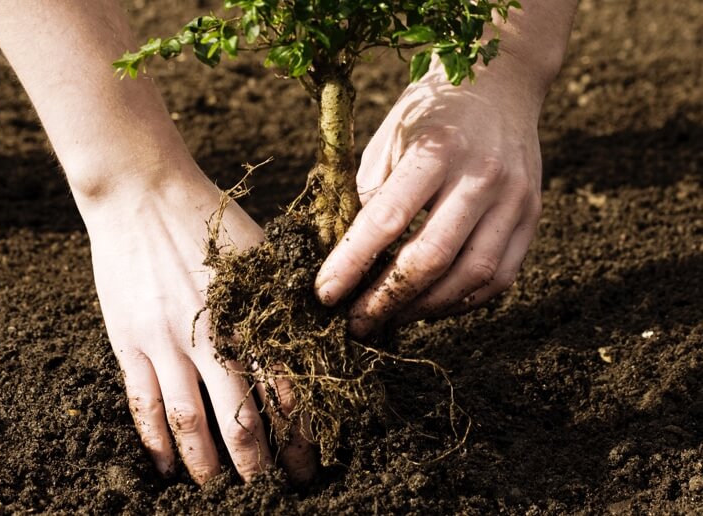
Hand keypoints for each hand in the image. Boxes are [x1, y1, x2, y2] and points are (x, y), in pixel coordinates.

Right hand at [84, 166, 315, 483]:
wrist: (143, 193)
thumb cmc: (212, 221)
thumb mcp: (263, 255)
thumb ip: (287, 301)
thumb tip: (320, 341)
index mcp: (253, 315)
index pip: (285, 390)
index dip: (299, 433)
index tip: (309, 463)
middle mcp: (213, 336)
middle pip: (241, 415)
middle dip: (260, 463)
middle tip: (272, 492)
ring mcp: (166, 341)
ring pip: (190, 419)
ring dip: (207, 463)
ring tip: (219, 491)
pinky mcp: (129, 340)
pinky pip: (142, 401)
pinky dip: (155, 439)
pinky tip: (166, 466)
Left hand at [315, 57, 545, 336]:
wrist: (500, 84)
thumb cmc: (429, 117)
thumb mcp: (387, 142)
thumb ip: (370, 198)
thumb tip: (347, 262)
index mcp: (435, 149)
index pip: (387, 219)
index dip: (352, 264)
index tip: (325, 295)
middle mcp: (481, 175)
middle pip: (432, 257)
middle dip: (387, 299)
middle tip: (355, 323)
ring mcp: (514, 198)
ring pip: (472, 276)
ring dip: (425, 308)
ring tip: (391, 318)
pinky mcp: (532, 216)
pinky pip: (499, 277)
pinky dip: (462, 301)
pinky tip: (431, 304)